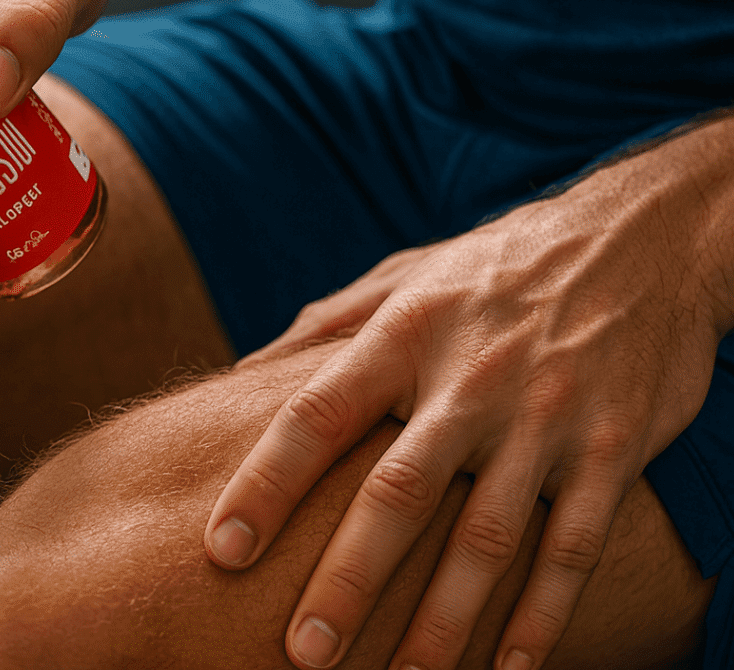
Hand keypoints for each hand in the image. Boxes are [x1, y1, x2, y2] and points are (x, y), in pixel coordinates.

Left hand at [205, 146, 728, 669]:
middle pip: (396, 494)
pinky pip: (573, 545)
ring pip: (486, 537)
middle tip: (303, 652)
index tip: (220, 548)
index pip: (315, 416)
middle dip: (347, 580)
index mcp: (403, 335)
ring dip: (443, 621)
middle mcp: (468, 379)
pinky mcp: (612, 448)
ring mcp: (543, 417)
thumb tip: (240, 371)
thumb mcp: (405, 274)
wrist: (643, 237)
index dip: (263, 484)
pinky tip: (513, 667)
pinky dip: (544, 615)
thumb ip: (324, 326)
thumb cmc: (497, 266)